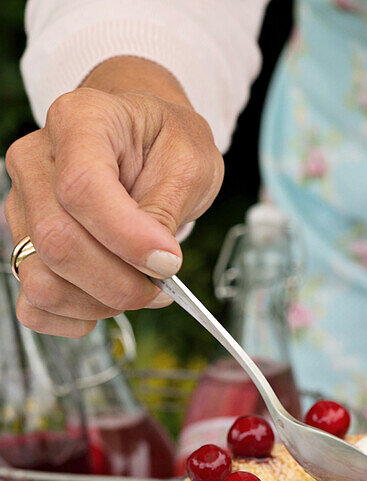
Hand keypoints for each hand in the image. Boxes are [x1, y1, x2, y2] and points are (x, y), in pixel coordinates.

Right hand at [4, 58, 223, 335]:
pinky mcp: (24, 247)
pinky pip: (34, 305)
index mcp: (78, 122)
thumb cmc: (162, 142)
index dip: (127, 238)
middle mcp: (37, 162)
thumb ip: (166, 208)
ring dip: (99, 303)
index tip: (169, 262)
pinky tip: (107, 303)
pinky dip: (74, 317)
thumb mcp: (189, 160)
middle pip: (57, 243)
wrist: (141, 139)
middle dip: (120, 282)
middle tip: (162, 285)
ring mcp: (23, 207)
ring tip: (137, 289)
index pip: (81, 188)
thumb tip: (155, 264)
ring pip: (42, 281)